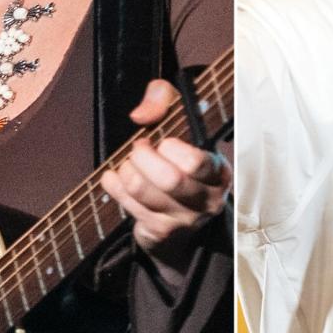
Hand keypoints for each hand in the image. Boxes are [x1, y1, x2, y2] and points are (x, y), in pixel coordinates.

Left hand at [99, 79, 230, 281]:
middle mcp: (206, 200)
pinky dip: (114, 186)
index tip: (163, 142)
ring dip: (126, 170)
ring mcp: (183, 220)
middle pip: (168, 180)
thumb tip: (140, 115)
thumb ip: (164, 99)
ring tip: (128, 163)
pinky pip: (127, 205)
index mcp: (218, 172)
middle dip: (143, 157)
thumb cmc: (181, 159)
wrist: (186, 214)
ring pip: (142, 191)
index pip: (196, 163)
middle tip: (139, 148)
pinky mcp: (160, 233)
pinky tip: (114, 177)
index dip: (171, 149)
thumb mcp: (181, 121)